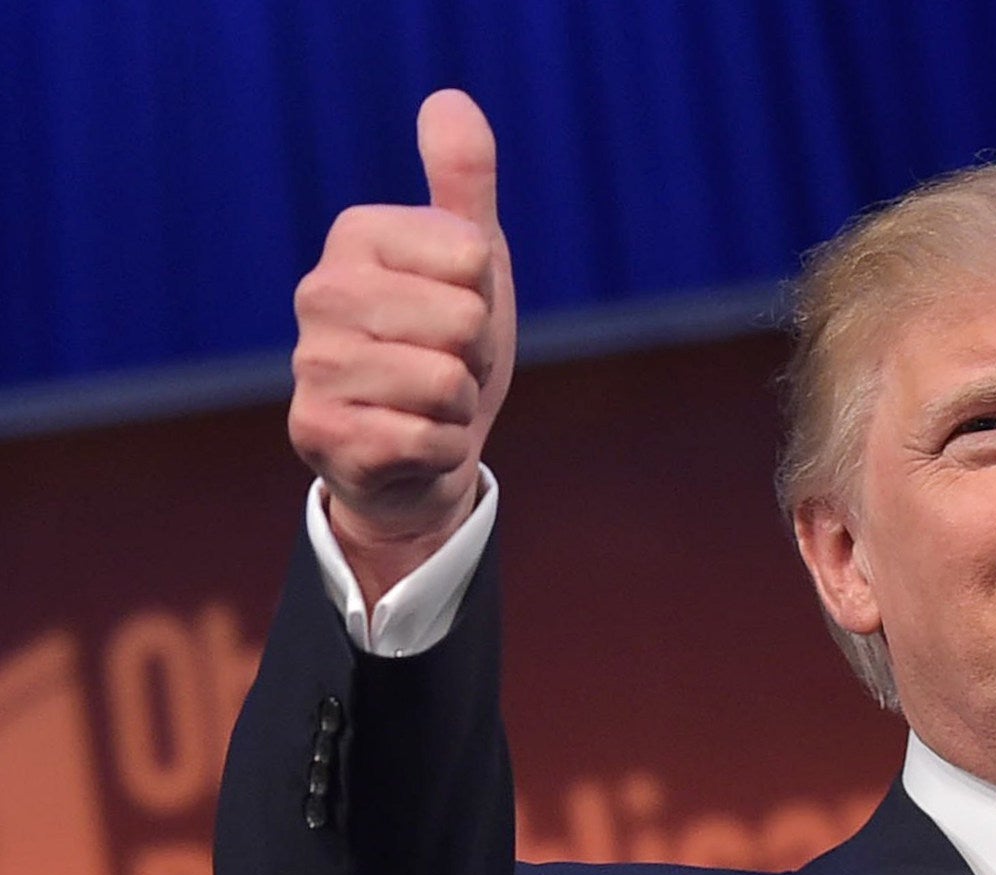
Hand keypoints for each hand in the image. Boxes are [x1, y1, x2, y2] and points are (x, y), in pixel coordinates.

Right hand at [287, 89, 516, 604]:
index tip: (458, 315)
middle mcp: (318, 292)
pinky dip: (441, 450)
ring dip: (458, 406)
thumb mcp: (470, 261)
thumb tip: (450, 100)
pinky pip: (428, 438)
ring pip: (446, 381)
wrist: (418, 454)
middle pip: (463, 319)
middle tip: (445, 366)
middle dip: (475, 356)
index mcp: (355, 236)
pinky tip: (413, 444)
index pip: (472, 256)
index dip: (485, 296)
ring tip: (427, 404)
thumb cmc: (448, 347)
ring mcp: (311, 365)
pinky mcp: (319, 434)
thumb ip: (463, 182)